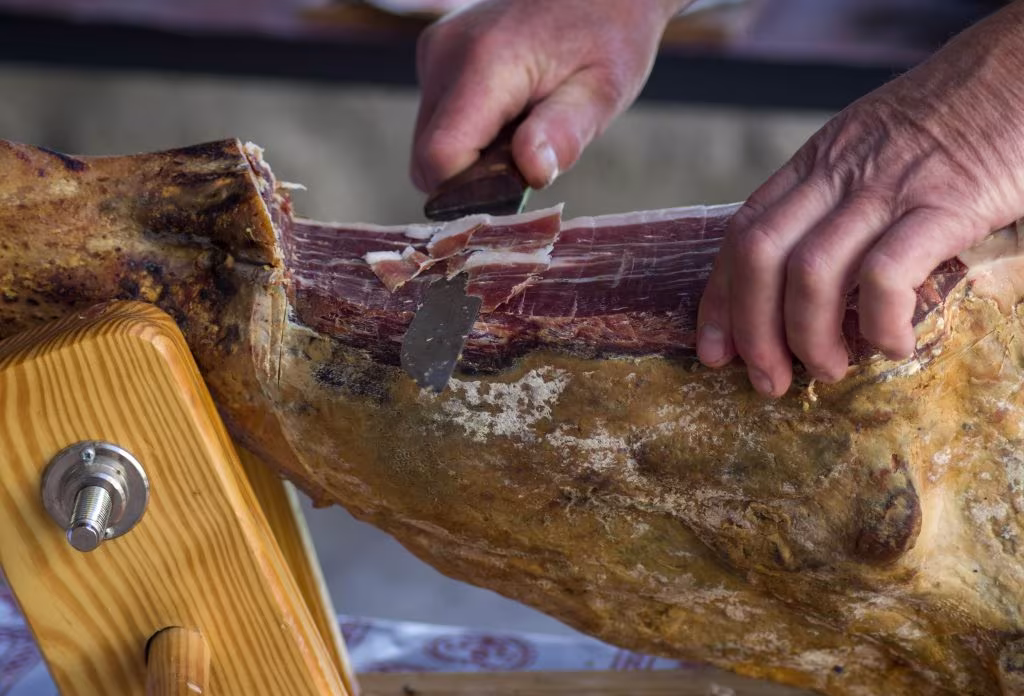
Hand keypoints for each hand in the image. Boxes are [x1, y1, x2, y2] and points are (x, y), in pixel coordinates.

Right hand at [411, 0, 688, 191]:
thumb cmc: (609, 34)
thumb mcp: (604, 89)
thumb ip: (565, 132)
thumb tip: (533, 173)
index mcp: (485, 63)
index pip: (439, 158)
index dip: (472, 191)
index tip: (517, 187)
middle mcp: (444, 54)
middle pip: (427, 159)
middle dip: (474, 178)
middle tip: (530, 155)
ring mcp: (433, 52)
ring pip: (428, 145)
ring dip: (473, 157)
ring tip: (525, 126)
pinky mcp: (433, 55)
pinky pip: (437, 122)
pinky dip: (470, 134)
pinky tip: (511, 110)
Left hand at [696, 3, 1023, 396]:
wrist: (1019, 69)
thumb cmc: (948, 119)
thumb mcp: (865, 148)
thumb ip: (830, 200)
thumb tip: (799, 275)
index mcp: (814, 164)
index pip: (742, 234)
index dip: (720, 301)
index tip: (712, 350)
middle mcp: (838, 174)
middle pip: (760, 258)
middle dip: (752, 332)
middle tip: (768, 380)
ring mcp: (888, 188)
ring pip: (812, 273)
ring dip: (809, 338)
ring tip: (829, 369)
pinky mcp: (945, 205)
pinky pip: (887, 275)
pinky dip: (880, 324)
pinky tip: (893, 346)